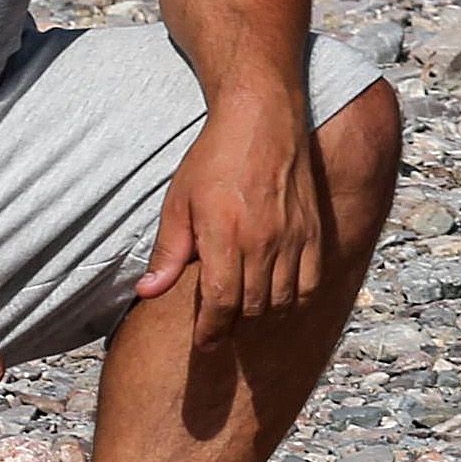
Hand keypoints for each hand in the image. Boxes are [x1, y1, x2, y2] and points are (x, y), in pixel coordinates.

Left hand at [134, 95, 331, 330]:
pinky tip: (280, 298)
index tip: (204, 343)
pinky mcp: (313, 230)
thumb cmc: (215, 157)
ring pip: (283, 300)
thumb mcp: (179, 202)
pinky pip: (310, 282)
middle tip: (220, 329)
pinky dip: (295, 299)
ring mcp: (293, 237)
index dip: (211, 332)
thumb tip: (147, 292)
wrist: (262, 118)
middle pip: (253, 308)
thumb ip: (168, 252)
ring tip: (246, 314)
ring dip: (263, 315)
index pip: (221, 304)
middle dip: (233, 326)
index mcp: (225, 237)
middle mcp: (263, 242)